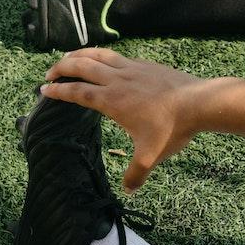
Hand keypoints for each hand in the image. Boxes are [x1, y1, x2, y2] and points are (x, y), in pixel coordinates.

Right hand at [44, 48, 212, 190]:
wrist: (199, 102)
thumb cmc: (172, 129)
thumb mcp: (150, 156)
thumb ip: (136, 174)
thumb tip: (128, 190)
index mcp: (112, 100)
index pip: (78, 92)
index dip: (59, 90)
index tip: (45, 89)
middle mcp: (118, 80)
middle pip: (82, 66)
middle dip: (62, 67)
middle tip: (50, 74)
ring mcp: (132, 68)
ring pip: (99, 55)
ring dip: (80, 54)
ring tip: (69, 58)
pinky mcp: (145, 64)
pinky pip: (117, 56)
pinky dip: (102, 55)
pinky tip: (104, 61)